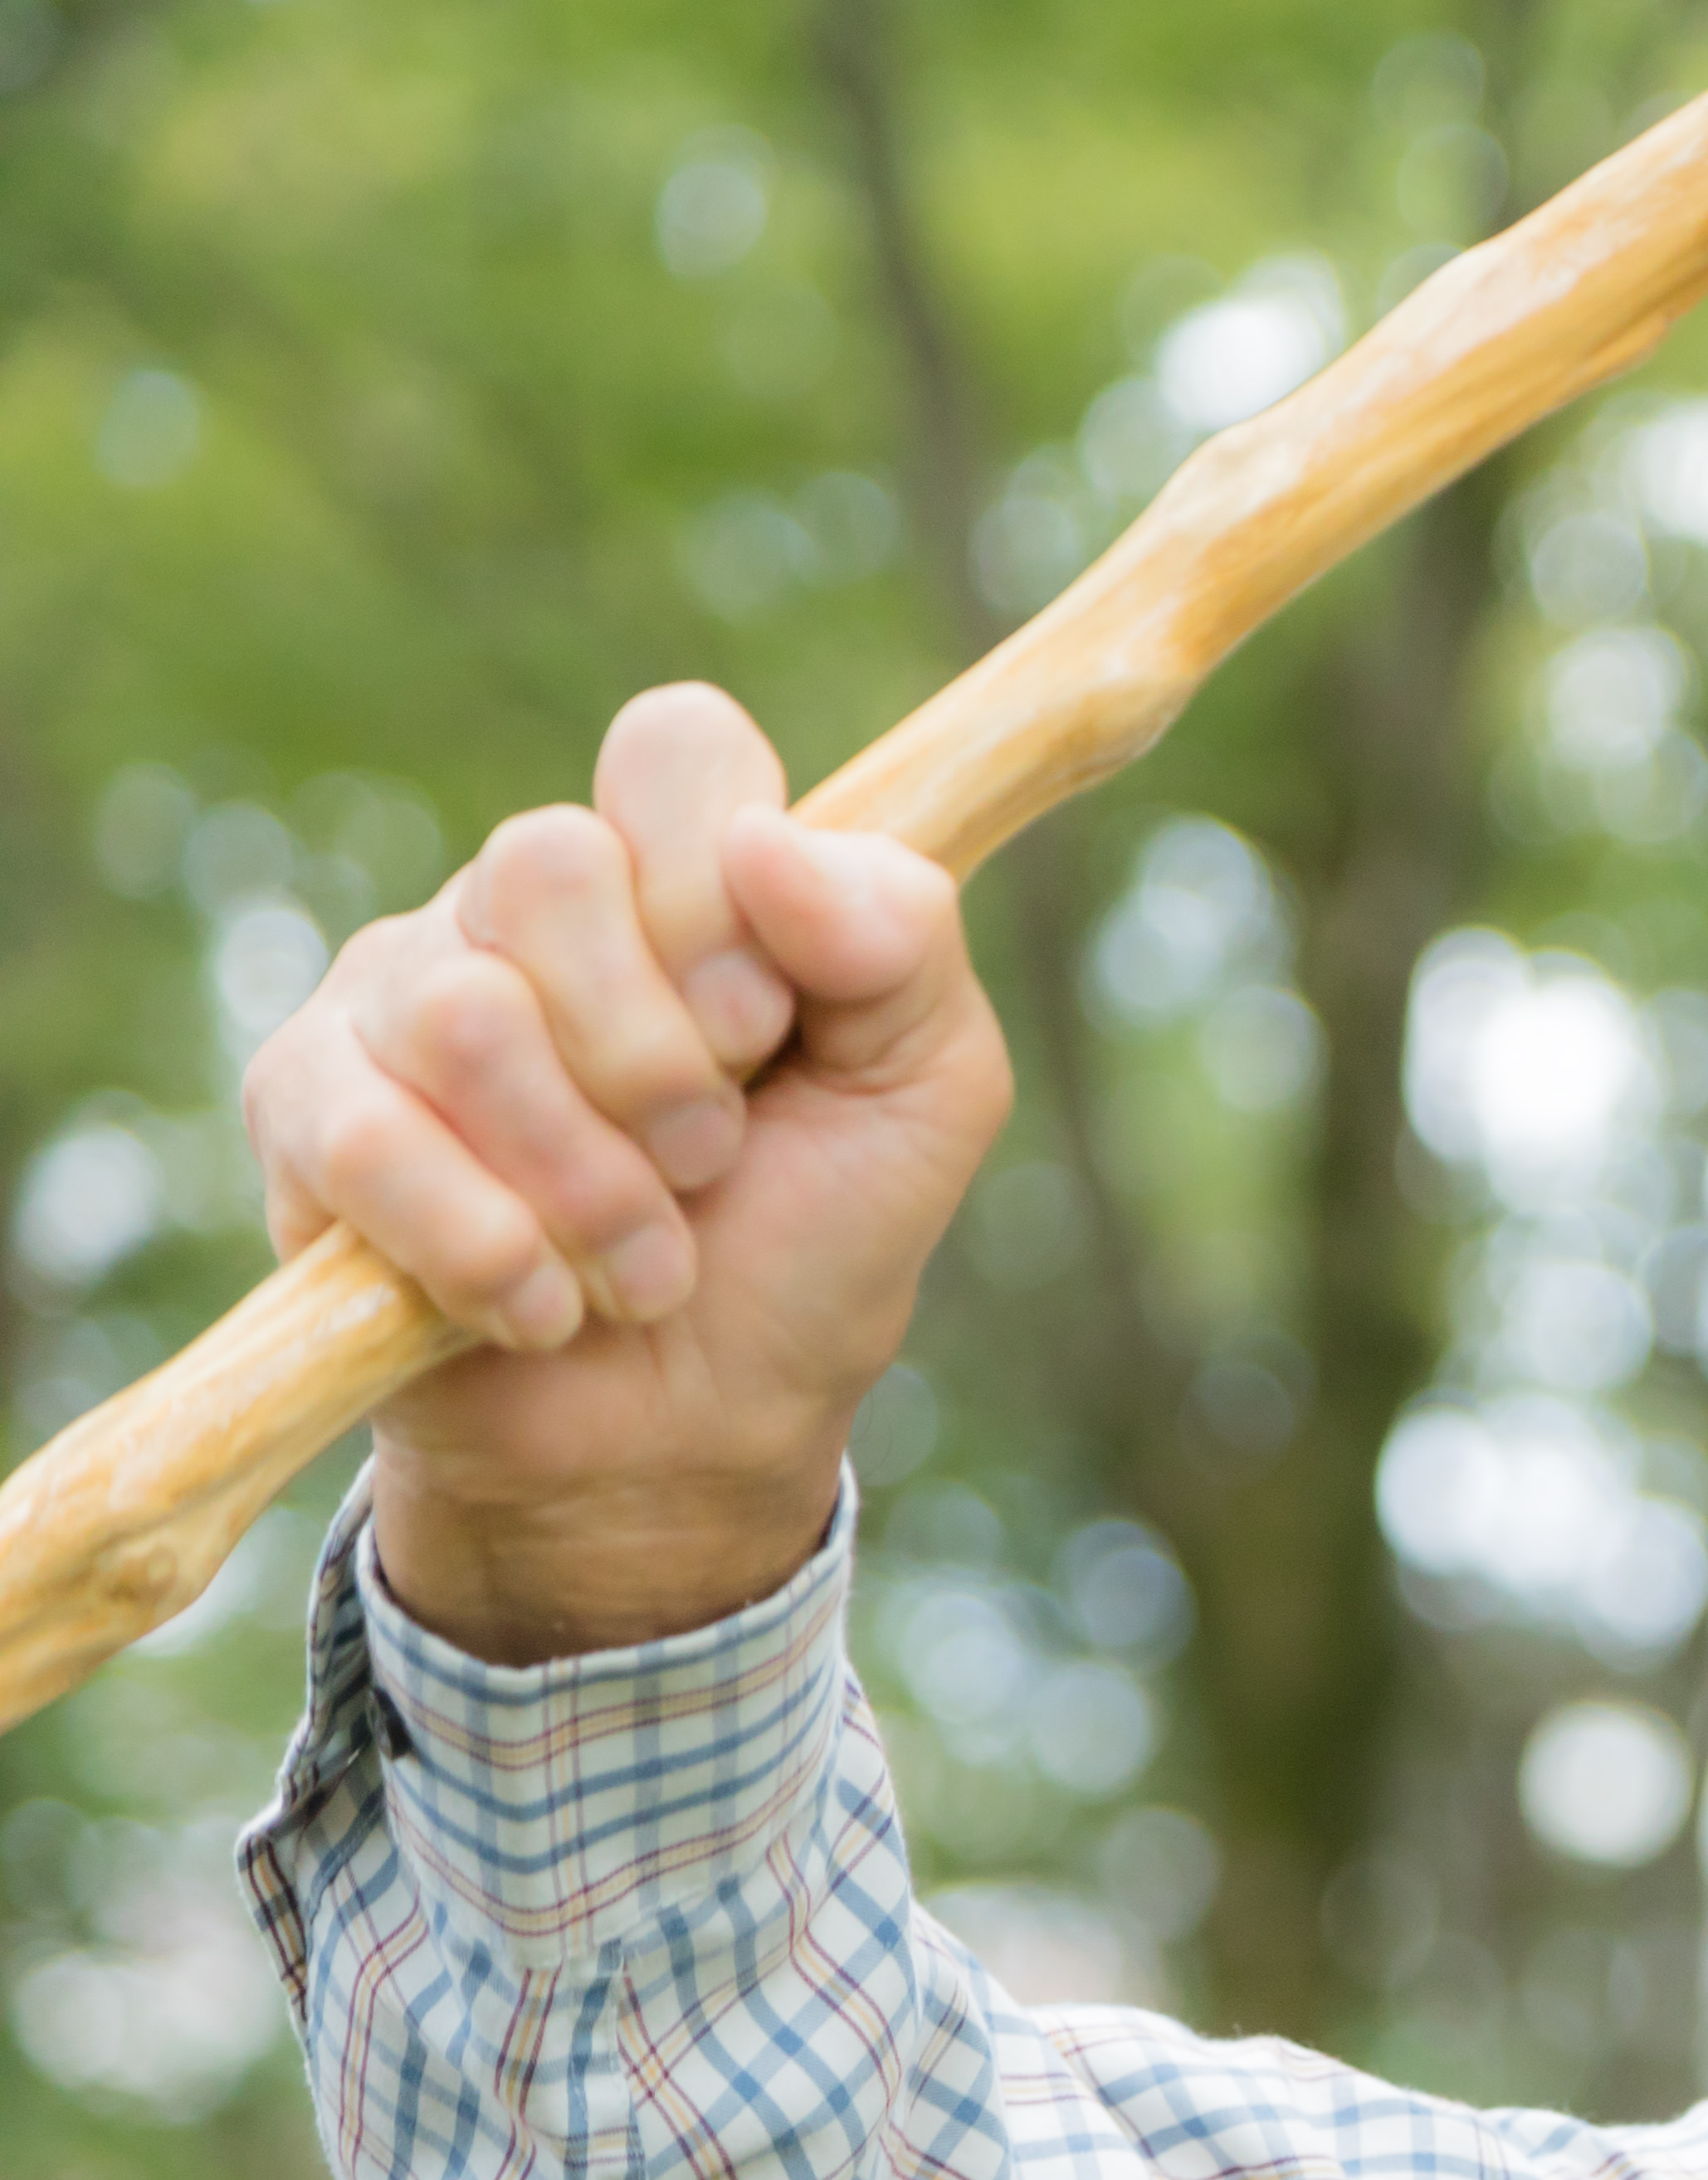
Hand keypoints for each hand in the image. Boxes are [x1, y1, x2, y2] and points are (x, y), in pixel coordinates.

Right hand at [241, 684, 1012, 1662]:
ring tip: (642, 1260)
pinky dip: (490, 1249)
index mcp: (678, 872)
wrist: (700, 1433)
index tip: (768, 1024)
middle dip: (660, 1055)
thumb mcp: (928, 1091)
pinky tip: (543, 1308)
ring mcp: (397, 998)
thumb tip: (772, 846)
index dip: (725, 883)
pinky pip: (368, 1136)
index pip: (677, 746)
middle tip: (709, 1161)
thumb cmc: (811, 1246)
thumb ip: (902, 940)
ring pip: (464, 1013)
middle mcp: (524, 909)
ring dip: (590, 1179)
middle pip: (548, 859)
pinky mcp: (307, 1114)